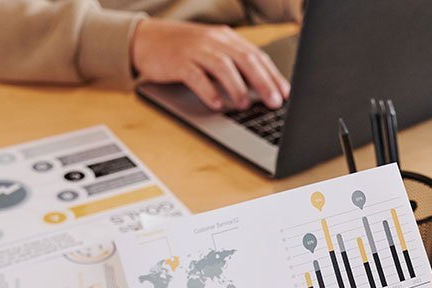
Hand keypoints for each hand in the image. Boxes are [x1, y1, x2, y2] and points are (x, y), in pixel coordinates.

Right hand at [130, 19, 289, 110]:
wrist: (146, 39)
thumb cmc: (184, 51)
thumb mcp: (212, 53)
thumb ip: (234, 66)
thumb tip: (262, 89)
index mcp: (226, 38)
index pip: (256, 56)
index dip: (273, 75)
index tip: (286, 94)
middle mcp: (213, 41)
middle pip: (245, 60)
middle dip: (263, 82)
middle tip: (274, 102)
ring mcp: (195, 49)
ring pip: (223, 66)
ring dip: (237, 87)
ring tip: (245, 105)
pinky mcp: (178, 61)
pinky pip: (196, 75)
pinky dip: (208, 90)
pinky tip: (217, 104)